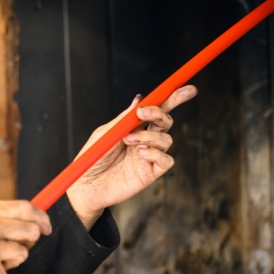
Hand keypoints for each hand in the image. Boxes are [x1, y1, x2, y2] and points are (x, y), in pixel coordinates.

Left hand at [66, 86, 197, 228]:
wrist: (86, 184)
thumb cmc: (93, 157)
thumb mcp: (106, 133)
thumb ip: (124, 118)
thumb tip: (140, 99)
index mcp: (135, 126)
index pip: (158, 109)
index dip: (174, 98)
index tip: (188, 89)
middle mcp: (146, 139)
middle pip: (166, 121)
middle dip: (159, 113)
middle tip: (142, 114)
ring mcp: (150, 156)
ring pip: (166, 139)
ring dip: (149, 136)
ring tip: (128, 141)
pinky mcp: (151, 172)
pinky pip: (166, 160)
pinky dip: (156, 153)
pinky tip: (140, 153)